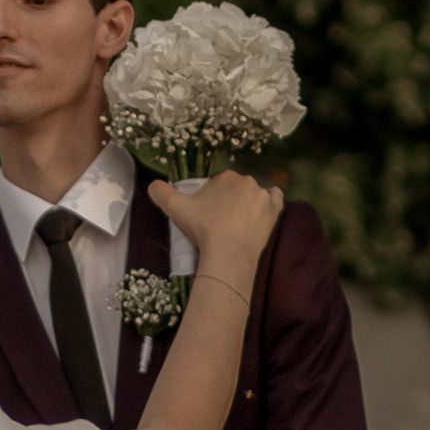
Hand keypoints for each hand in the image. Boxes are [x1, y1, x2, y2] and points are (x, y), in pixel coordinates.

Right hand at [150, 169, 277, 289]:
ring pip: (254, 195)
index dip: (211, 200)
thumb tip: (153, 185)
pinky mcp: (275, 209)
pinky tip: (262, 212)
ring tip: (238, 225)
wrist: (229, 253)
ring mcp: (263, 194)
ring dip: (248, 205)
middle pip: (235, 190)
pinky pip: (276, 198)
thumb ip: (160, 192)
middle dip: (229, 203)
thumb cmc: (203, 229)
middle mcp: (246, 180)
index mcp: (224, 177)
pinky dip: (270, 203)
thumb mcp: (174, 208)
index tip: (208, 216)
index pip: (217, 185)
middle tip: (221, 224)